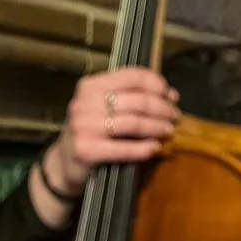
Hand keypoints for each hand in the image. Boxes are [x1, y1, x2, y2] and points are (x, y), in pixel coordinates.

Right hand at [31, 67, 179, 224]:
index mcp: (90, 86)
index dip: (157, 84)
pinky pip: (123, 147)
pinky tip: (155, 148)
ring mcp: (83, 126)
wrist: (64, 164)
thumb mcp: (104, 108)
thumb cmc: (91, 133)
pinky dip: (143, 148)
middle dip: (162, 108)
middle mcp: (84, 103)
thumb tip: (169, 95)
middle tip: (175, 117)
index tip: (171, 96)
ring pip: (133, 122)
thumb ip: (130, 98)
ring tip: (169, 131)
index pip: (131, 76)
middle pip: (137, 100)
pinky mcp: (85, 150)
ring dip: (157, 127)